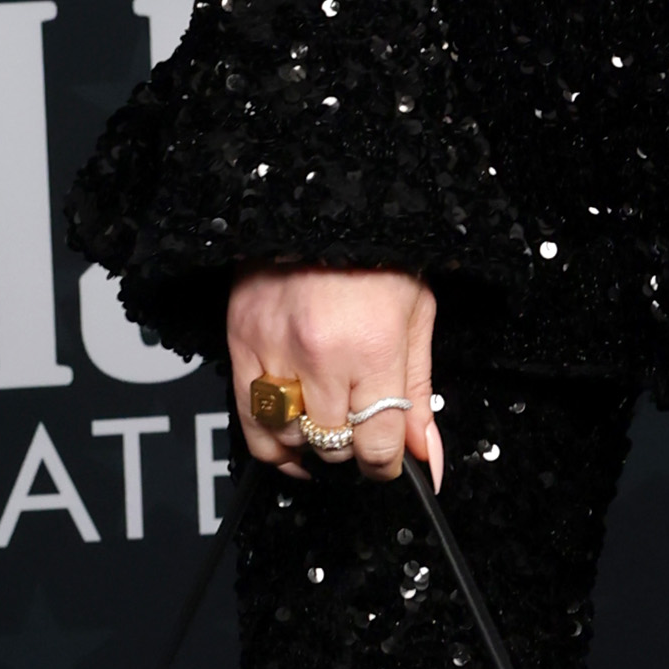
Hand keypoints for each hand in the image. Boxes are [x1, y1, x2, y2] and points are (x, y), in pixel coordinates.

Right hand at [226, 266, 444, 487]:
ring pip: (290, 438)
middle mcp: (320, 355)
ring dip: (313, 445)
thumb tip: (427, 456)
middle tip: (363, 434)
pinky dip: (270, 443)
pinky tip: (289, 446)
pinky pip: (248, 419)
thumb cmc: (377, 256)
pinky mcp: (241, 342)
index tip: (390, 462)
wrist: (323, 205)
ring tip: (329, 430)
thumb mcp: (416, 319)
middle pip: (334, 445)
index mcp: (372, 347)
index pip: (377, 442)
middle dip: (354, 450)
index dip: (387, 464)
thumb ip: (419, 394)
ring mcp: (275, 350)